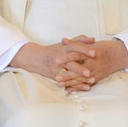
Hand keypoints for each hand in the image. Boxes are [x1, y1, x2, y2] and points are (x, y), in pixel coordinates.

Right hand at [10, 35, 127, 91]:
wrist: (32, 58)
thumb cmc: (51, 50)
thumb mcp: (63, 43)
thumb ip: (78, 40)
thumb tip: (93, 38)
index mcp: (63, 46)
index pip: (74, 46)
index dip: (85, 48)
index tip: (95, 51)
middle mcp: (59, 56)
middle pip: (72, 59)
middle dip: (83, 64)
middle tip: (94, 68)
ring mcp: (56, 67)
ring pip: (68, 71)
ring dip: (79, 76)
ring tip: (90, 80)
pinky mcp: (54, 75)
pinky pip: (65, 80)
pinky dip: (74, 84)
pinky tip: (84, 88)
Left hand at [55, 36, 127, 90]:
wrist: (118, 55)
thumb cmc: (101, 48)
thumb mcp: (89, 43)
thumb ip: (75, 42)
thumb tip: (62, 40)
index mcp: (90, 53)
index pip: (76, 55)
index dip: (66, 58)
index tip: (56, 61)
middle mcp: (93, 64)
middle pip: (78, 70)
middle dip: (67, 75)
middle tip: (56, 77)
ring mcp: (96, 72)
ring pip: (81, 79)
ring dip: (70, 82)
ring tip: (59, 84)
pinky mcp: (97, 78)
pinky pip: (86, 84)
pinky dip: (77, 87)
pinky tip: (68, 89)